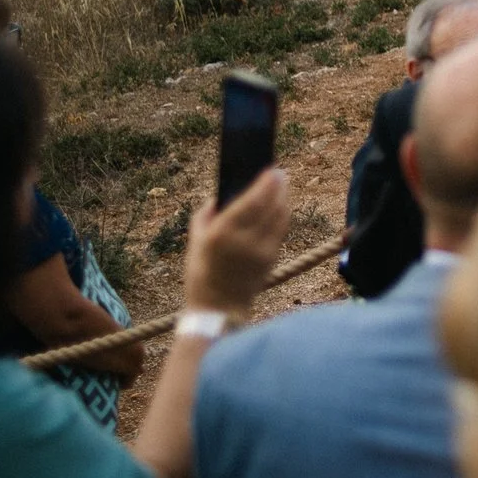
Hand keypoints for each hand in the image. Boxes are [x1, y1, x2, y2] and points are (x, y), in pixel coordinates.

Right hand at [182, 168, 288, 318]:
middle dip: (278, 186)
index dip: (265, 184)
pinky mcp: (272, 258)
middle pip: (270, 205)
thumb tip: (220, 195)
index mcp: (221, 234)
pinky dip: (282, 215)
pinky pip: (281, 230)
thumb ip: (205, 215)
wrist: (218, 307)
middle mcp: (244, 240)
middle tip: (279, 172)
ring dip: (283, 198)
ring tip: (281, 185)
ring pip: (279, 216)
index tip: (271, 170)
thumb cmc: (201, 273)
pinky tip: (280, 207)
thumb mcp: (194, 242)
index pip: (250, 201)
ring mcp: (261, 250)